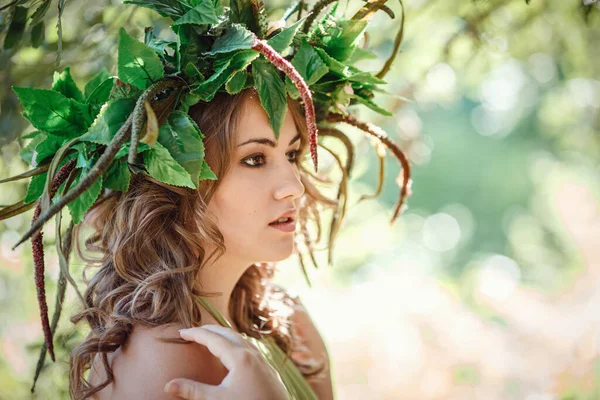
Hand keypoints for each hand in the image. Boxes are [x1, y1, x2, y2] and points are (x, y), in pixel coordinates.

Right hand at [164, 325, 288, 399]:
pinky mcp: (268, 369)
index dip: (195, 334)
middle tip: (192, 332)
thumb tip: (168, 385)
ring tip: (210, 339)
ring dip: (224, 335)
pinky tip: (233, 354)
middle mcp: (252, 354)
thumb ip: (193, 391)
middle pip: (227, 333)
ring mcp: (263, 360)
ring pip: (241, 339)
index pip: (212, 338)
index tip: (181, 332)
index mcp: (239, 357)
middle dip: (209, 330)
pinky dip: (236, 344)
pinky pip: (250, 349)